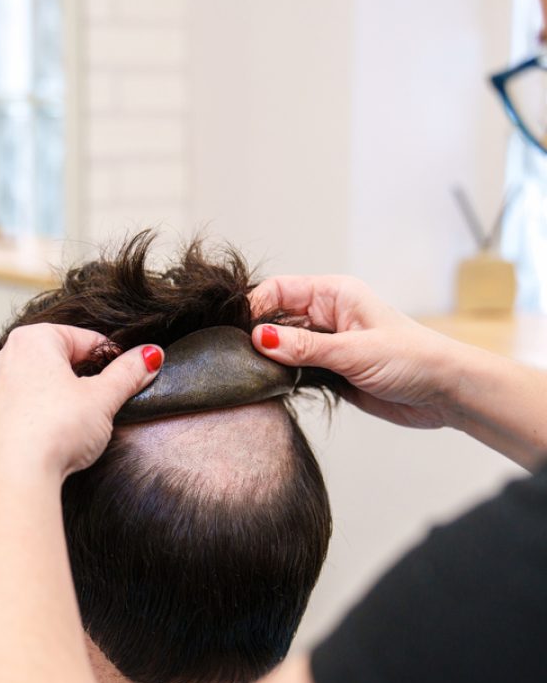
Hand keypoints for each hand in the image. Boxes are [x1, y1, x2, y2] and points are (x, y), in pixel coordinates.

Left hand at [0, 324, 162, 478]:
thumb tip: (149, 355)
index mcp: (33, 341)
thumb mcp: (104, 398)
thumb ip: (128, 373)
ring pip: (32, 385)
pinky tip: (49, 438)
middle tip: (104, 400)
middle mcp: (3, 359)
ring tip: (77, 422)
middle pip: (55, 359)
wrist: (15, 477)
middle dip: (81, 376)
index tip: (126, 373)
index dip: (111, 357)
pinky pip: (15, 412)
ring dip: (55, 397)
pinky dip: (33, 419)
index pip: (84, 339)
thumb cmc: (56, 430)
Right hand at [251, 275, 460, 429]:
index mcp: (334, 294)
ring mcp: (327, 344)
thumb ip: (304, 348)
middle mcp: (326, 316)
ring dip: (269, 359)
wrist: (445, 391)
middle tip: (239, 359)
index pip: (278, 290)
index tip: (237, 333)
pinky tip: (270, 386)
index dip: (255, 308)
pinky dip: (281, 377)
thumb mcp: (353, 351)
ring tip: (251, 374)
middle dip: (257, 335)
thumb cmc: (411, 359)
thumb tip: (259, 339)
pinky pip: (295, 369)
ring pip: (282, 346)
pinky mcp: (330, 371)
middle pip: (275, 318)